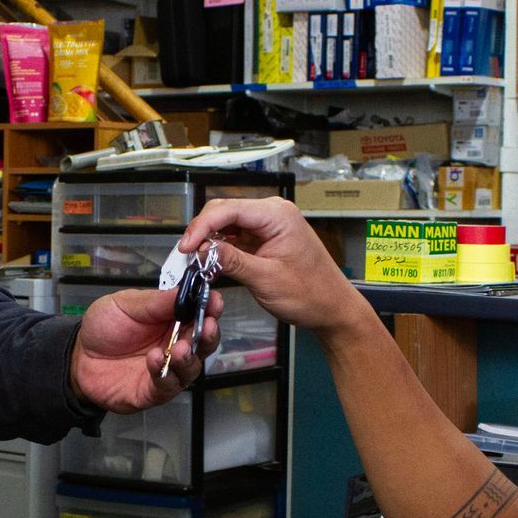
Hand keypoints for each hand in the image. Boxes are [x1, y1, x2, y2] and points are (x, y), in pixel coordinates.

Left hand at [70, 287, 222, 413]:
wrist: (78, 356)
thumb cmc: (104, 328)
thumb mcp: (126, 304)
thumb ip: (155, 301)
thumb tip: (185, 289)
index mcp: (173, 320)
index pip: (200, 313)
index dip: (210, 307)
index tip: (215, 300)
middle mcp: (175, 345)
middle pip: (203, 342)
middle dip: (208, 334)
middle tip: (207, 325)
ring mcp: (167, 370)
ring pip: (191, 367)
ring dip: (188, 357)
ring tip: (179, 348)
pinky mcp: (153, 391)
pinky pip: (166, 385)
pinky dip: (163, 373)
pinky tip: (154, 360)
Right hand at [178, 198, 372, 335]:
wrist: (332, 307)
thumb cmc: (310, 294)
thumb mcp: (265, 279)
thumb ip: (231, 261)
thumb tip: (201, 250)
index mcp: (277, 215)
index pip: (227, 209)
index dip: (201, 227)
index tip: (185, 248)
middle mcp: (273, 213)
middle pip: (224, 211)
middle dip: (202, 232)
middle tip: (187, 257)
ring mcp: (269, 224)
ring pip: (227, 223)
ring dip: (210, 240)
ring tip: (196, 261)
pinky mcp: (265, 238)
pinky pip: (235, 236)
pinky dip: (221, 248)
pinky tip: (211, 262)